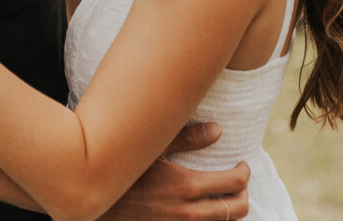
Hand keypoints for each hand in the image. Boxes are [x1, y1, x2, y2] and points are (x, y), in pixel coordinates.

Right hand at [101, 123, 249, 219]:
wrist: (99, 205)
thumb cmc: (125, 172)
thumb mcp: (152, 149)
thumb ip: (186, 138)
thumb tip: (218, 130)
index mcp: (187, 185)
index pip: (234, 183)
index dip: (244, 172)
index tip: (241, 164)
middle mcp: (189, 213)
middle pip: (237, 209)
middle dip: (244, 193)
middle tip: (238, 180)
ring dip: (230, 210)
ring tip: (224, 195)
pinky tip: (205, 209)